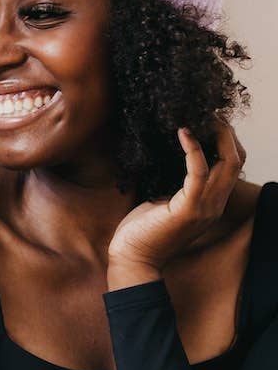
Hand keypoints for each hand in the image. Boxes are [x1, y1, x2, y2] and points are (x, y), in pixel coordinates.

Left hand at [108, 118, 245, 276]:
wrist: (133, 257)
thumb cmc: (142, 229)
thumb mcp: (163, 199)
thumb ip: (175, 181)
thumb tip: (167, 153)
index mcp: (211, 202)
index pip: (233, 165)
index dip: (226, 139)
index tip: (209, 120)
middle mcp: (215, 204)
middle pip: (236, 159)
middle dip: (226, 131)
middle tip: (208, 111)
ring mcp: (205, 207)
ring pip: (226, 162)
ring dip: (215, 134)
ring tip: (200, 116)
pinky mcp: (188, 209)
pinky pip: (198, 172)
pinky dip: (193, 149)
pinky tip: (182, 132)